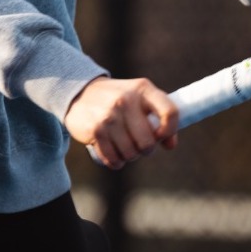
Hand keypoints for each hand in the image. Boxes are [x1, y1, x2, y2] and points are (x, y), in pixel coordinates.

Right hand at [64, 76, 178, 168]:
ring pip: (131, 154)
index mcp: (143, 89)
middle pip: (148, 142)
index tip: (162, 136)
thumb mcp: (140, 98)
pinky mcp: (96, 130)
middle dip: (146, 149)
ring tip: (125, 147)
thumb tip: (170, 145)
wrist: (80, 93)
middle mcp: (126, 100)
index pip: (170, 113)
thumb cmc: (118, 99)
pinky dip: (116, 162)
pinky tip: (115, 154)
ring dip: (130, 156)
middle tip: (139, 144)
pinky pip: (113, 159)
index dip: (170, 131)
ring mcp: (109, 116)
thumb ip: (160, 116)